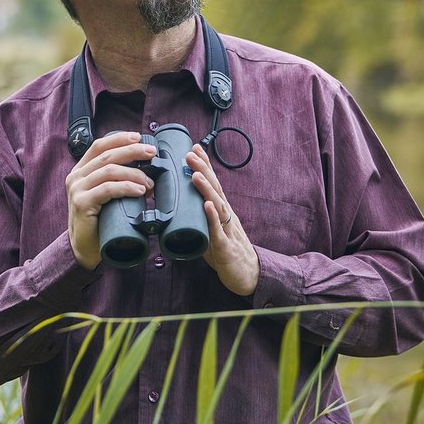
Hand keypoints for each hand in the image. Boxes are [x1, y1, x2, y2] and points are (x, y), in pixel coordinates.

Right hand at [64, 132, 155, 268]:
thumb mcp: (106, 194)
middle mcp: (76, 176)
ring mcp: (77, 189)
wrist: (84, 247)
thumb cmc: (100, 220)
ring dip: (134, 173)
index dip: (120, 138)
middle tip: (152, 153)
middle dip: (132, 151)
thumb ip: (117, 179)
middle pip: (107, 155)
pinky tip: (140, 190)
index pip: (99, 145)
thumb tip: (148, 170)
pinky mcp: (82, 203)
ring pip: (109, 170)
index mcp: (81, 170)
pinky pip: (107, 189)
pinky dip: (127, 187)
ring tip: (150, 183)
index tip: (139, 137)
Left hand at [187, 144, 258, 295]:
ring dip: (206, 188)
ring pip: (218, 205)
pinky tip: (207, 205)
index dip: (204, 166)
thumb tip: (175, 211)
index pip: (213, 184)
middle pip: (215, 188)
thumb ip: (198, 219)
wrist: (248, 275)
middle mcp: (226, 215)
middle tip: (190, 154)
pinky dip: (213, 216)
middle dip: (202, 170)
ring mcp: (227, 229)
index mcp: (222, 211)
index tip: (194, 148)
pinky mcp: (225, 246)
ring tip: (195, 174)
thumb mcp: (210, 231)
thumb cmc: (227, 252)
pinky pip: (219, 230)